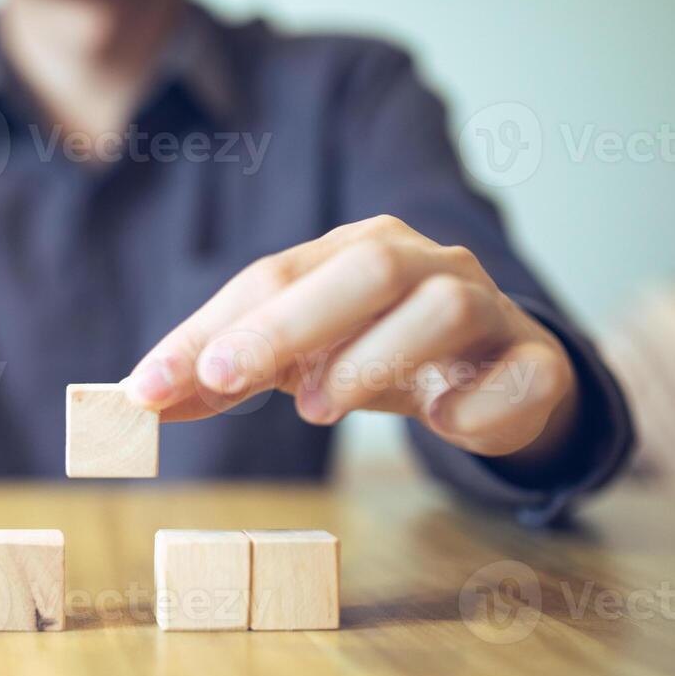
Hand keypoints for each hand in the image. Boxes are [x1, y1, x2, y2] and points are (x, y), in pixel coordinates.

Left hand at [125, 216, 579, 462]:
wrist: (500, 374)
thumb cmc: (379, 353)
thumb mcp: (296, 360)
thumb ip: (223, 375)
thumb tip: (139, 398)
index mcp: (355, 251)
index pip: (274, 276)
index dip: (207, 329)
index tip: (148, 387)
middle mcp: (426, 265)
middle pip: (364, 270)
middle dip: (287, 323)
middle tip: (223, 378)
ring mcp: (490, 310)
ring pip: (443, 309)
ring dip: (373, 357)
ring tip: (315, 407)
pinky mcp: (536, 366)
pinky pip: (521, 376)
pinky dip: (478, 404)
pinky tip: (444, 424)